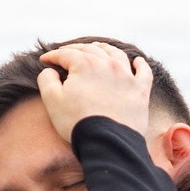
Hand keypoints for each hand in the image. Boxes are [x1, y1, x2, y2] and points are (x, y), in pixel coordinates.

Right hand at [37, 41, 152, 141]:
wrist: (107, 143)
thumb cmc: (77, 122)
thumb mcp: (52, 100)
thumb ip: (47, 80)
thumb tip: (50, 70)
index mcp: (86, 64)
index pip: (66, 54)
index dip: (52, 56)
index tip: (45, 61)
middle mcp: (108, 64)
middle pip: (90, 50)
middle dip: (75, 50)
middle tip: (67, 54)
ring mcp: (127, 76)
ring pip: (116, 55)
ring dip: (105, 49)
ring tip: (98, 48)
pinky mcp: (140, 91)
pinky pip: (144, 72)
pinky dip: (141, 64)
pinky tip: (137, 60)